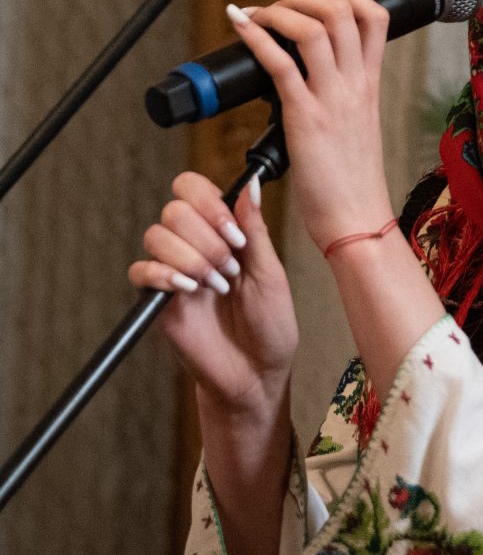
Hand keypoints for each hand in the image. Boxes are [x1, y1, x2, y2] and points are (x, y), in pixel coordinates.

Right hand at [128, 171, 297, 413]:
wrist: (256, 371)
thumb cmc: (270, 323)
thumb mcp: (270, 273)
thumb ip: (254, 229)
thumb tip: (250, 183)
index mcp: (222, 231)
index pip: (193, 189)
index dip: (208, 203)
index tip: (235, 236)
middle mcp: (193, 245)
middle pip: (174, 210)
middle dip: (206, 238)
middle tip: (230, 271)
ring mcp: (173, 271)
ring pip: (156, 236)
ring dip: (191, 258)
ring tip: (217, 286)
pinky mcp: (157, 299)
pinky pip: (140, 271)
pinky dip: (163, 274)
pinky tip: (190, 289)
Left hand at [224, 0, 394, 252]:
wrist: (356, 219)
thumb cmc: (353, 182)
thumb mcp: (358, 127)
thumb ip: (341, 98)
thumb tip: (309, 79)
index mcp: (370, 85)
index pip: (375, 17)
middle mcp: (355, 85)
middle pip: (343, 10)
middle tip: (283, 5)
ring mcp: (332, 100)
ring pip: (313, 29)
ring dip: (280, 10)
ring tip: (259, 15)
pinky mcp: (306, 118)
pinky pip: (280, 65)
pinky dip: (256, 37)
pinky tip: (241, 27)